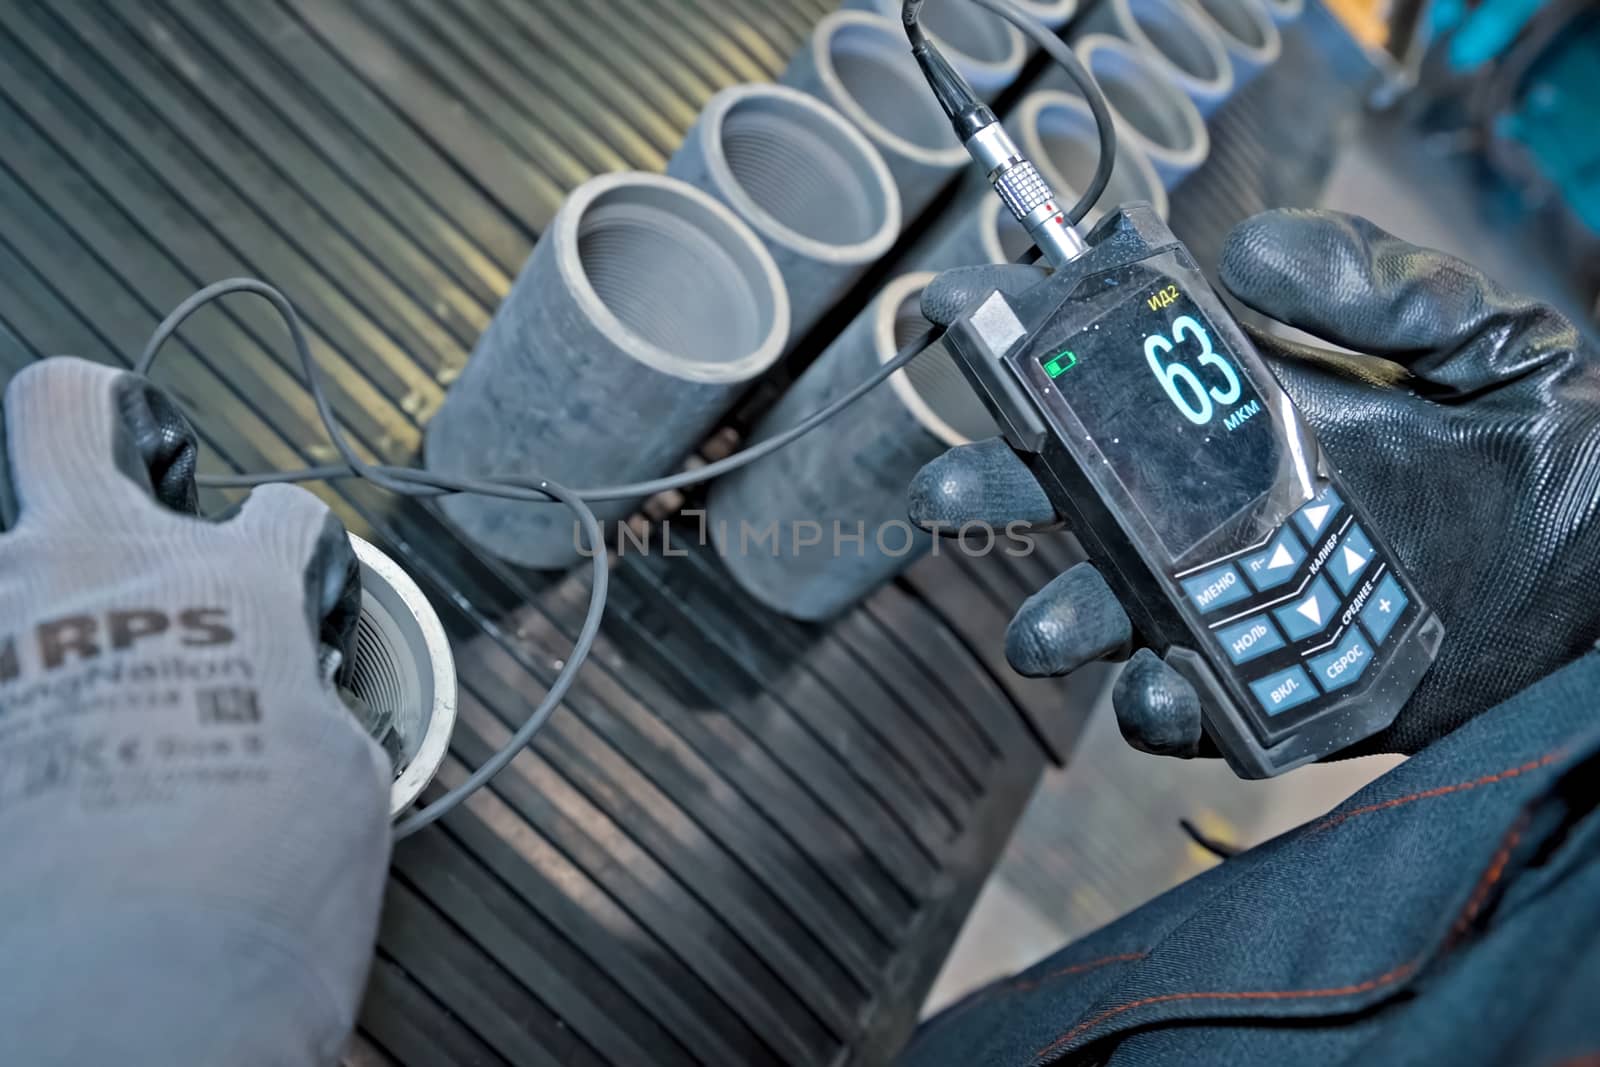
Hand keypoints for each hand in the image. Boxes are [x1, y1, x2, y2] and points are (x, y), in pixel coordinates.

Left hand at [0, 358, 390, 1064]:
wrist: (120, 995)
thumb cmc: (245, 894)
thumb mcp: (338, 782)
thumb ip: (301, 692)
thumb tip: (281, 689)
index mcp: (223, 590)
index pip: (280, 512)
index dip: (300, 561)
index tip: (295, 605)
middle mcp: (91, 576)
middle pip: (74, 408)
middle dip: (118, 423)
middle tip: (144, 488)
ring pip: (4, 546)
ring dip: (50, 596)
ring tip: (84, 678)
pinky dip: (22, 691)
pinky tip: (47, 760)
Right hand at [910, 210, 1599, 759]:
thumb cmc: (1567, 461)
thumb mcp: (1488, 347)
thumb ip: (1380, 288)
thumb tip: (1238, 259)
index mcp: (1259, 418)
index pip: (1126, 372)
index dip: (1039, 343)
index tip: (970, 319)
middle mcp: (1230, 509)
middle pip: (1082, 497)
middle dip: (1001, 491)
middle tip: (946, 492)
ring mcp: (1246, 604)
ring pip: (1113, 610)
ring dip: (1061, 618)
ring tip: (1045, 633)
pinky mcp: (1278, 692)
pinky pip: (1188, 704)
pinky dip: (1157, 704)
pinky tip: (1165, 684)